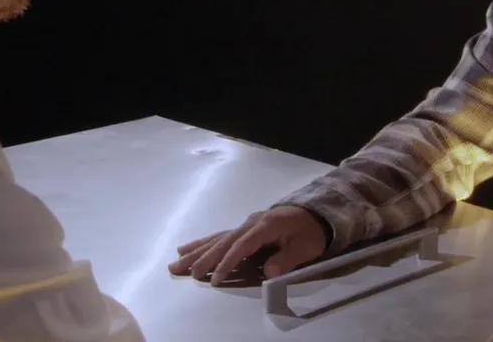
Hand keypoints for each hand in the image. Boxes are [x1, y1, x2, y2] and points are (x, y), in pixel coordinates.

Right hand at [166, 205, 327, 285]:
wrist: (316, 214)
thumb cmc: (311, 232)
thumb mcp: (306, 247)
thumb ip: (286, 258)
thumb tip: (268, 271)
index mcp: (265, 226)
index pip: (242, 246)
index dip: (228, 262)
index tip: (215, 278)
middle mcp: (251, 222)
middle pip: (224, 241)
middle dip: (204, 257)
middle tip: (186, 272)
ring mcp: (246, 223)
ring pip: (218, 238)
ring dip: (197, 250)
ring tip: (176, 261)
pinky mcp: (244, 227)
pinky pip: (220, 235)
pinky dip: (203, 242)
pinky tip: (187, 248)